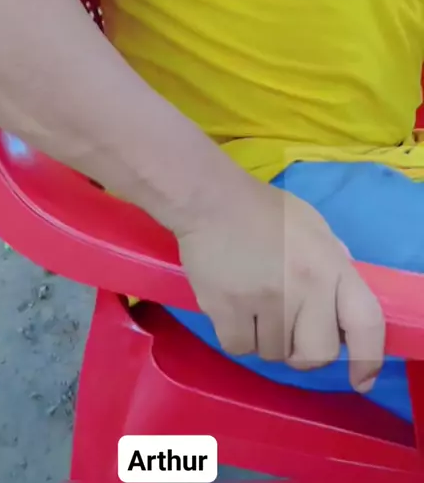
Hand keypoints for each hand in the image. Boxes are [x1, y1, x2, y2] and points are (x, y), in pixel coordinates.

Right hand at [178, 181, 384, 391]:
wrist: (210, 200)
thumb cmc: (265, 211)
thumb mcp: (313, 227)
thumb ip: (333, 262)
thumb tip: (342, 302)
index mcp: (331, 264)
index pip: (365, 322)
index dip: (368, 358)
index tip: (361, 379)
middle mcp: (305, 287)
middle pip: (317, 355)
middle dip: (304, 350)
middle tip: (288, 328)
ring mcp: (266, 301)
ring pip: (275, 355)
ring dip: (266, 339)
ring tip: (254, 305)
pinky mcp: (227, 310)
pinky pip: (240, 349)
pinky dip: (237, 336)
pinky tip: (232, 308)